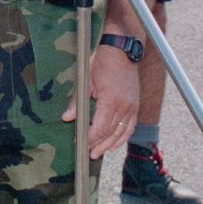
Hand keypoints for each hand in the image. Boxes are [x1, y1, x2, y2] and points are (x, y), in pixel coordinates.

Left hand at [62, 39, 140, 158]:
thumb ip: (77, 101)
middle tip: (88, 154)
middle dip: (99, 145)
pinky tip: (114, 145)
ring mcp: (132, 106)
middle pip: (111, 133)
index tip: (82, 144)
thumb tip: (67, 118)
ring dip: (110, 145)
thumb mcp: (86, 79)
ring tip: (98, 153)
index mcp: (111, 100)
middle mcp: (124, 106)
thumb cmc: (102, 61)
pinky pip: (130, 127)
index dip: (91, 138)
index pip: (100, 127)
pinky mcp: (135, 105)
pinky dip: (123, 138)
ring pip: (121, 133)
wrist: (122, 49)